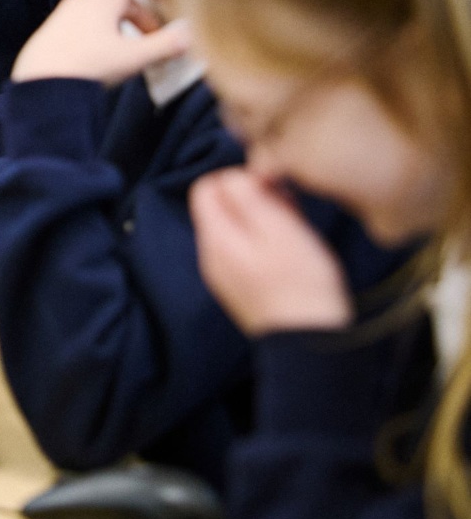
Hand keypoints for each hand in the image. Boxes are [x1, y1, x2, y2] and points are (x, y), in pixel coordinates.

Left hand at [11, 0, 191, 86]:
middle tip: (157, 38)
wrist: (38, 83)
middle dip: (144, 14)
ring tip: (135, 51)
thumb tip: (193, 37)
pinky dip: (106, 31)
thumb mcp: (133, 57)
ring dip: (125, 25)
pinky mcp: (56, 30)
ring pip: (105, 9)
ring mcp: (67, 13)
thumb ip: (165, 46)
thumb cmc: (87, 65)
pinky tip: (109, 56)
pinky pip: (88, 21)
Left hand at [189, 167, 352, 334]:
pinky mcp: (246, 286)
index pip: (205, 187)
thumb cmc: (302, 284)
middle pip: (221, 206)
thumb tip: (235, 174)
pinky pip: (248, 249)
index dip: (239, 177)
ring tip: (296, 226)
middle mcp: (213, 257)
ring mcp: (228, 274)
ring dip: (265, 216)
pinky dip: (268, 239)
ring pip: (237, 226)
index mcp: (216, 240)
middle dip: (254, 196)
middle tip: (289, 206)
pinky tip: (294, 247)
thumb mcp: (279, 229)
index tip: (271, 186)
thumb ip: (250, 197)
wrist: (313, 345)